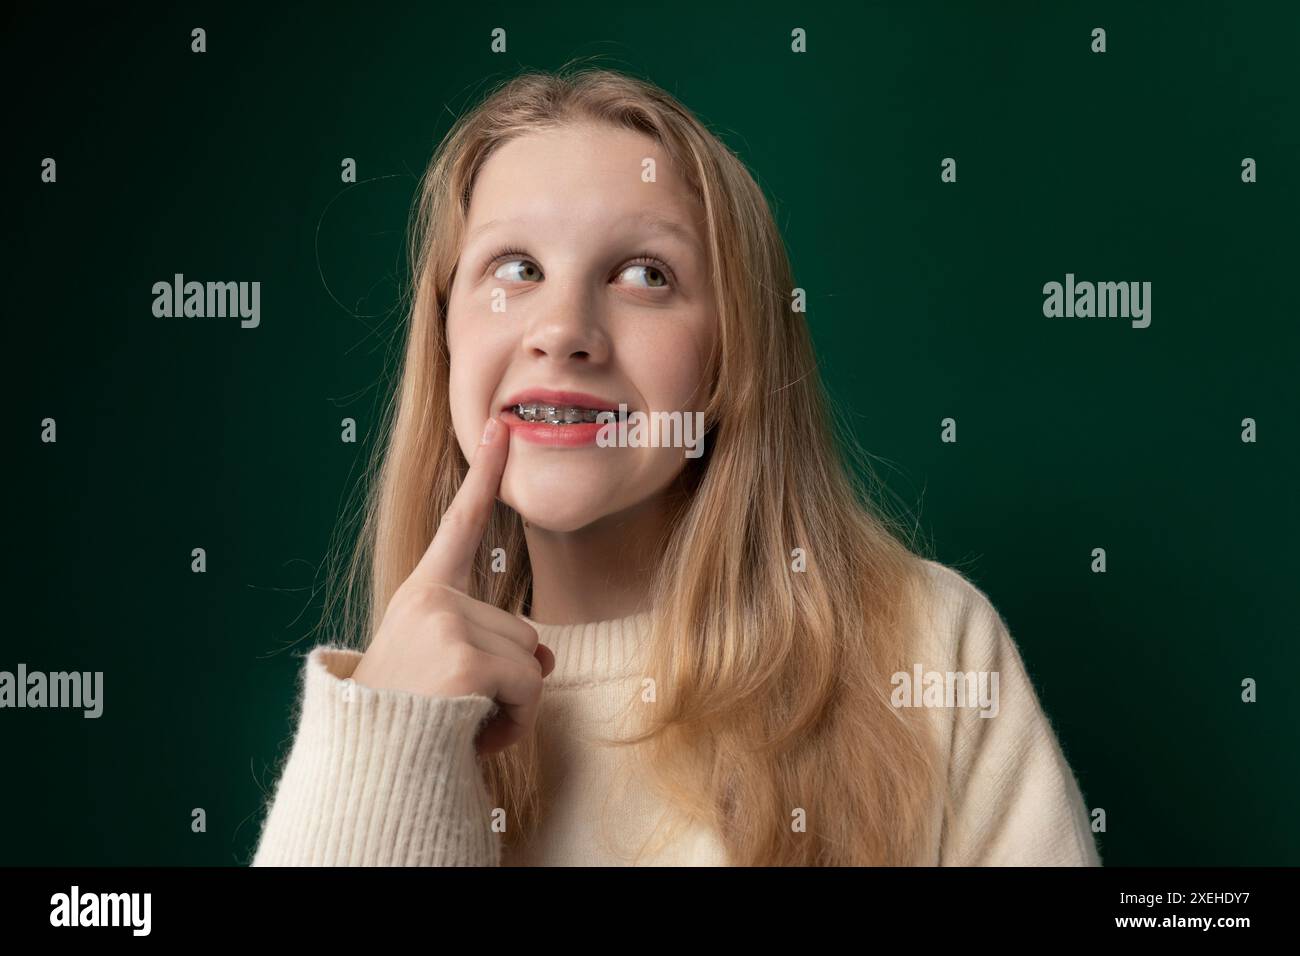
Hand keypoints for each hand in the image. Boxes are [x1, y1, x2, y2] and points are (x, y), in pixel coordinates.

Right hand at [351, 416, 554, 755]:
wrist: (368, 766)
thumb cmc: (403, 719)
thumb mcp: (445, 671)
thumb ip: (494, 648)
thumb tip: (550, 657)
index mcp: (423, 594)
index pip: (461, 525)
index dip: (483, 474)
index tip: (502, 426)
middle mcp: (433, 600)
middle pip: (523, 629)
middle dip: (508, 679)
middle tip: (457, 705)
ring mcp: (447, 627)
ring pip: (532, 662)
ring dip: (512, 705)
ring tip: (460, 720)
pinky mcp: (465, 661)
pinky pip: (529, 689)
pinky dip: (514, 724)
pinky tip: (472, 734)